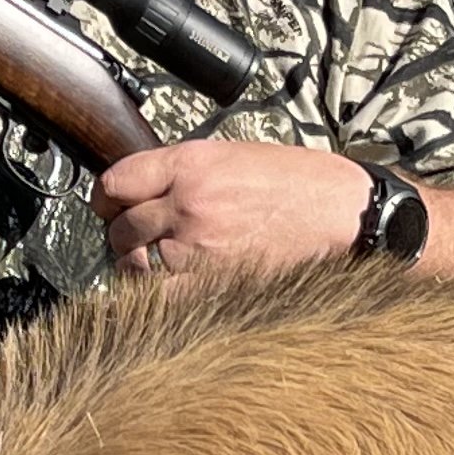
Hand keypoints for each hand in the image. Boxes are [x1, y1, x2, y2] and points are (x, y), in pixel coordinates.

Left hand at [94, 140, 370, 277]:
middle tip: (135, 241)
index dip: (106, 198)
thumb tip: (151, 188)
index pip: (117, 181)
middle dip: (123, 236)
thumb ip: (189, 170)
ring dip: (137, 269)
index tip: (108, 206)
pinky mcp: (213, 283)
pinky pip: (158, 299)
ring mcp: (197, 247)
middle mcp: (187, 203)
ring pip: (134, 265)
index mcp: (192, 163)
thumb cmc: (304, 184)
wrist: (348, 217)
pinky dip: (152, 299)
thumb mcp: (239, 155)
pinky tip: (163, 294)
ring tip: (154, 269)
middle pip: (121, 226)